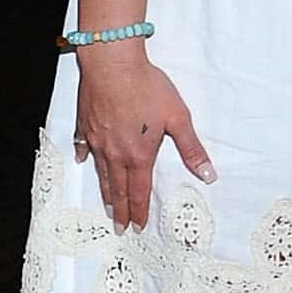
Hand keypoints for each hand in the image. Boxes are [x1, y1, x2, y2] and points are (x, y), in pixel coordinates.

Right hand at [73, 46, 213, 230]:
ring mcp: (97, 140)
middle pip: (118, 189)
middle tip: (120, 227)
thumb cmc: (148, 88)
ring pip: (101, 173)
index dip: (139, 211)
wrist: (113, 65)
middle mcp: (115, 153)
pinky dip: (84, 156)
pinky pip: (83, 146)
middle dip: (120, 211)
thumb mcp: (178, 118)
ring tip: (107, 206)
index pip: (139, 191)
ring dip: (105, 192)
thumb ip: (191, 148)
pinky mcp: (85, 125)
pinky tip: (82, 161)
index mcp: (139, 155)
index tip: (138, 227)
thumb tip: (208, 174)